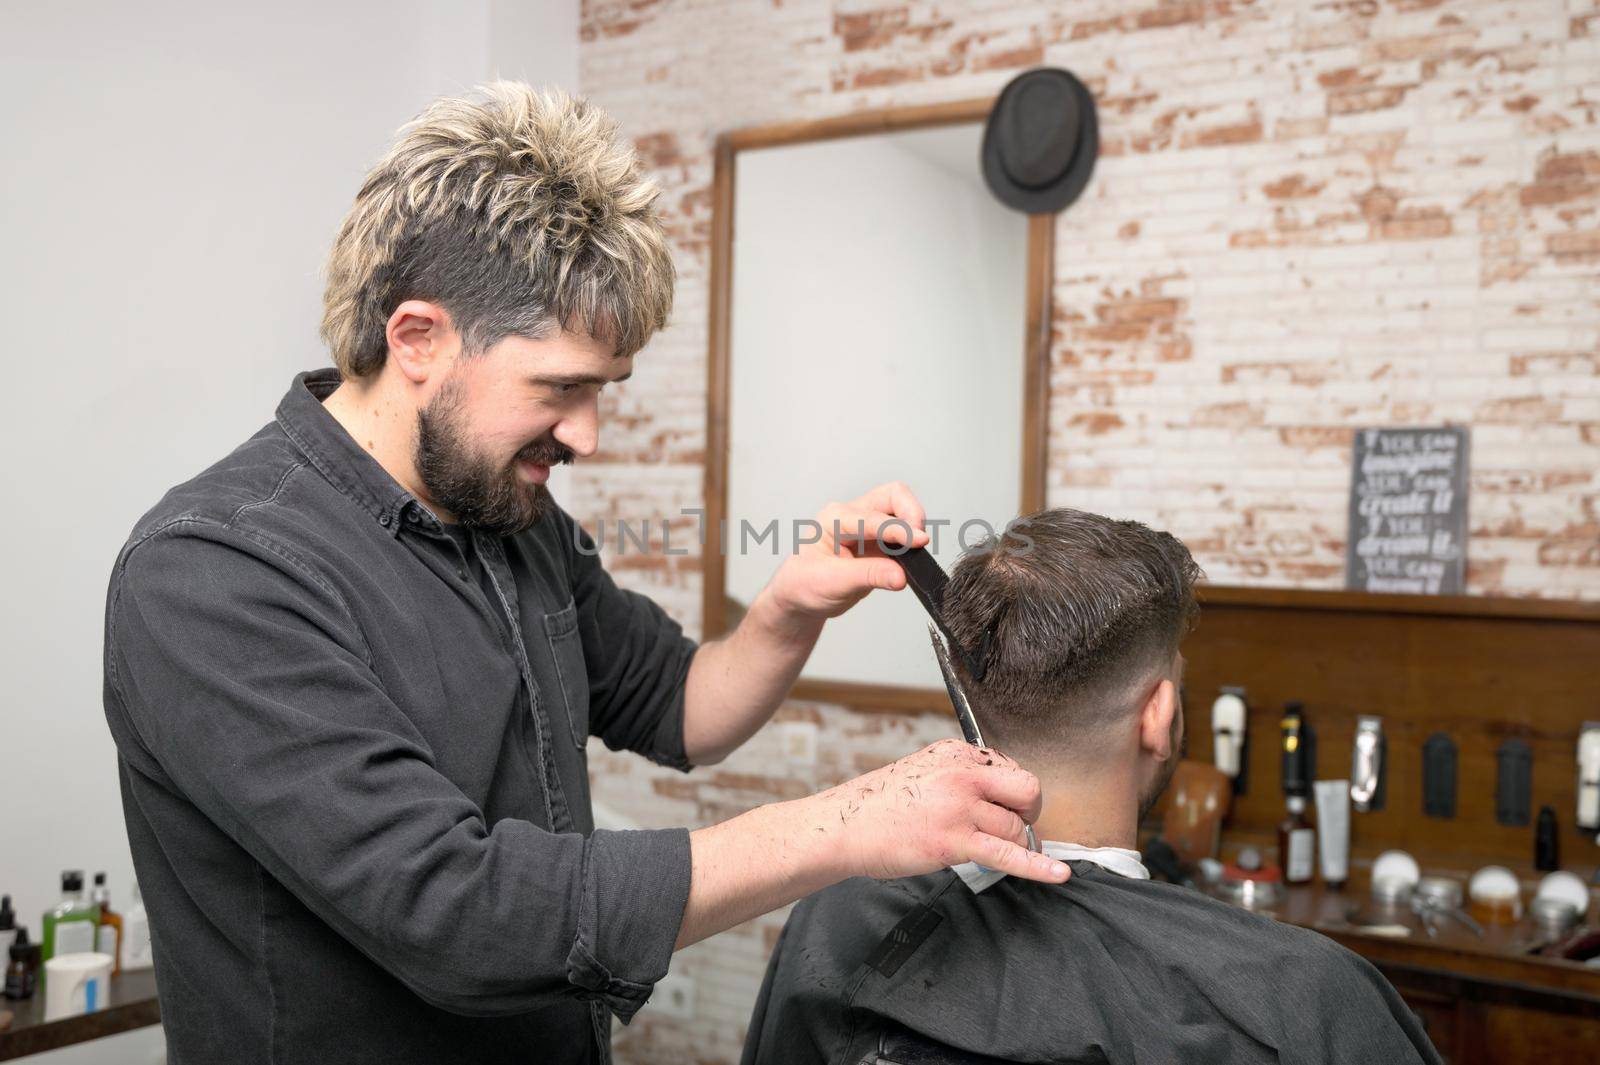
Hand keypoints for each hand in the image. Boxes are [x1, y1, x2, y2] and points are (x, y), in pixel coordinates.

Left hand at [765, 481, 931, 620]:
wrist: (799, 598)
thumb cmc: (804, 585)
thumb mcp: (832, 583)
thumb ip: (868, 576)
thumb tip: (901, 576)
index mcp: (834, 519)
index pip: (875, 518)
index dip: (899, 530)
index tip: (920, 541)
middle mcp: (852, 516)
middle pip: (893, 496)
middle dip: (912, 514)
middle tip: (921, 540)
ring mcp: (867, 527)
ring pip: (901, 511)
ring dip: (913, 527)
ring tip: (916, 553)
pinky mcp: (878, 542)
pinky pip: (902, 534)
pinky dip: (911, 542)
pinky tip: (911, 560)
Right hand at [805, 739, 1070, 884]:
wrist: (845, 827)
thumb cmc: (881, 806)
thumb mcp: (924, 772)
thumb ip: (961, 776)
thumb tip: (999, 795)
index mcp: (956, 753)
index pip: (1010, 769)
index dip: (1009, 795)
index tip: (998, 809)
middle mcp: (962, 773)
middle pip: (1027, 790)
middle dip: (1028, 813)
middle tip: (1011, 828)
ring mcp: (959, 806)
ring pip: (1016, 829)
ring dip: (1009, 845)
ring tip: (981, 850)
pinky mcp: (954, 841)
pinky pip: (1009, 854)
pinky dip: (1039, 866)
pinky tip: (1059, 873)